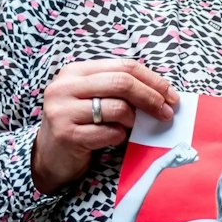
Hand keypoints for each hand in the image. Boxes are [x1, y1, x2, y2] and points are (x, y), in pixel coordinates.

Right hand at [33, 59, 178, 192]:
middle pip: (122, 83)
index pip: (124, 66)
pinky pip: (109, 133)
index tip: (171, 95)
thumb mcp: (95, 97)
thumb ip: (120, 88)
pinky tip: (114, 138)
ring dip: (133, 120)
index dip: (152, 80)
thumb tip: (164, 92)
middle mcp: (64, 87)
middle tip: (165, 112)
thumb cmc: (81, 122)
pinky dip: (120, 137)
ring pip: (118, 108)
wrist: (50, 155)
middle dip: (151, 98)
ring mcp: (62, 110)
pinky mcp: (66, 134)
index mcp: (75, 71)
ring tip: (131, 127)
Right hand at [162, 145, 199, 168]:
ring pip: (189, 157)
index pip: (195, 153)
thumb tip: (198, 157)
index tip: (182, 158)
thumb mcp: (184, 160)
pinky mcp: (178, 149)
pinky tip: (175, 158)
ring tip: (176, 159)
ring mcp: (181, 146)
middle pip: (193, 155)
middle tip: (179, 159)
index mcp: (186, 145)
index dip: (189, 159)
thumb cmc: (173, 161)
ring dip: (183, 161)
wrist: (163, 163)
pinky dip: (180, 161)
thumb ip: (191, 159)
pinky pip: (185, 158)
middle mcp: (184, 144)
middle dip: (187, 160)